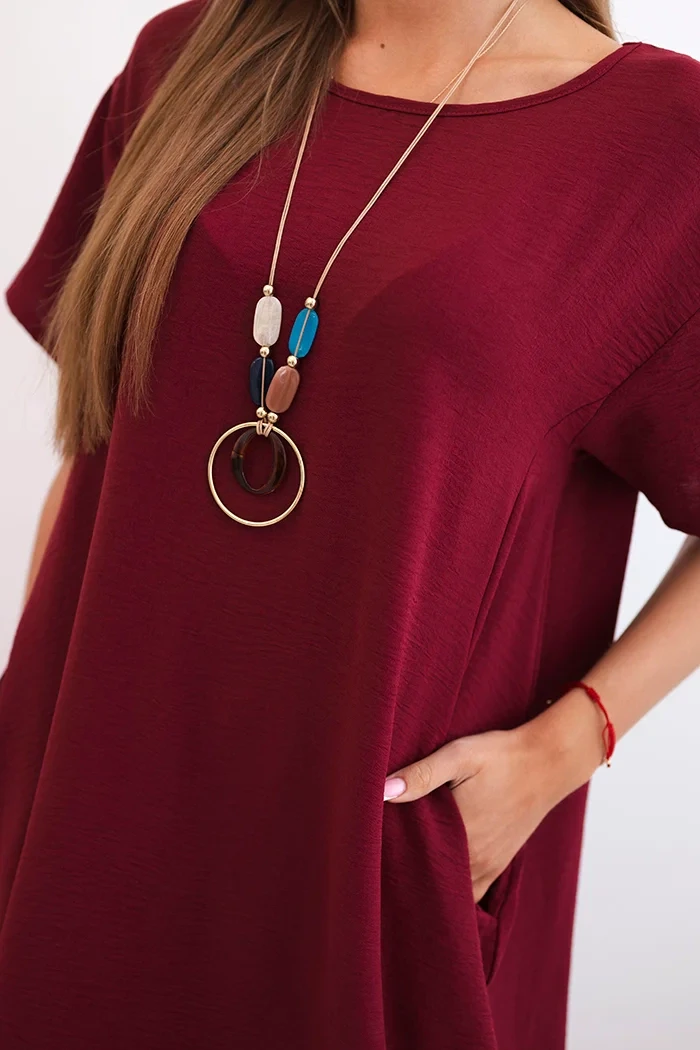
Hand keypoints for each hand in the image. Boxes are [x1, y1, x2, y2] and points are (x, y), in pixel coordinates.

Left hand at [383, 714, 596, 902]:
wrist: (547, 762)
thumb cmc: (501, 755)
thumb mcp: (459, 755)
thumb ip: (422, 774)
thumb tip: (383, 791)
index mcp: (458, 832)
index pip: (410, 858)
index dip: (387, 858)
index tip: (368, 851)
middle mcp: (473, 857)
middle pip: (427, 879)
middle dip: (402, 877)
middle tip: (378, 868)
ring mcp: (487, 865)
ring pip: (449, 892)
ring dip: (427, 886)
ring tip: (402, 875)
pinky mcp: (498, 865)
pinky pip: (472, 894)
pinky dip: (454, 895)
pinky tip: (436, 883)